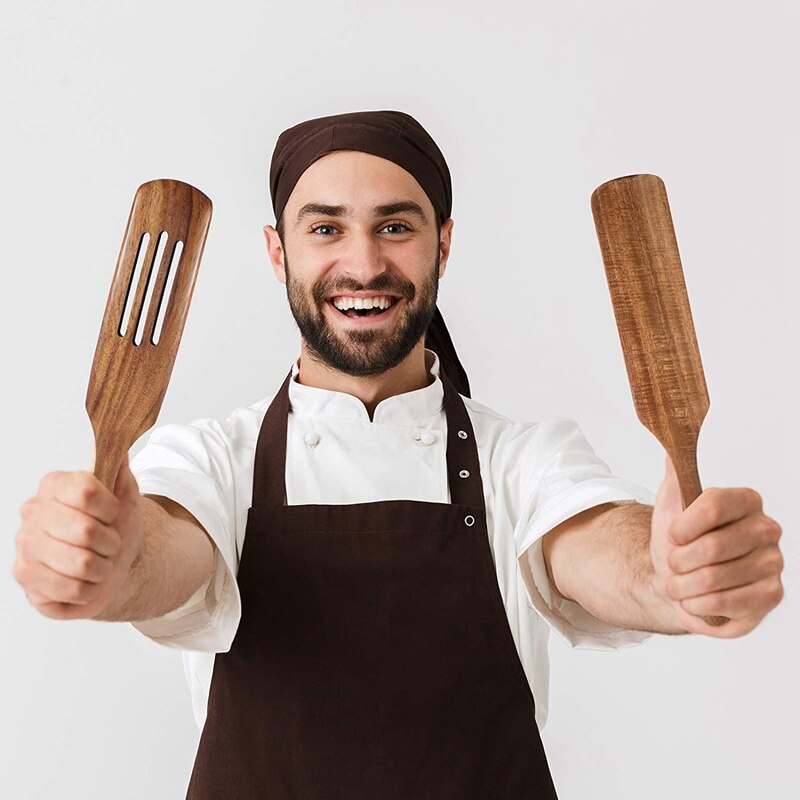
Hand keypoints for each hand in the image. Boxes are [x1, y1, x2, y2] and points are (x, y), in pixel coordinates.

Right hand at [13, 454, 143, 620]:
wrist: (112, 566)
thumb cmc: (115, 529)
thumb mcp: (126, 496)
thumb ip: (120, 470)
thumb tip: (117, 441)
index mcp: (55, 486)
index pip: (85, 490)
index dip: (109, 508)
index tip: (113, 514)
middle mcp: (33, 514)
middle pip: (85, 531)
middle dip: (111, 543)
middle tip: (110, 544)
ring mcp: (25, 548)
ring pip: (81, 563)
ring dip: (103, 568)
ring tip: (100, 563)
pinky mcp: (27, 580)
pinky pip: (72, 590)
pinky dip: (91, 589)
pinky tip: (86, 580)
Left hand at [649, 455, 783, 637]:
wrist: (678, 580)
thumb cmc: (678, 542)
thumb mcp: (671, 502)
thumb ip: (676, 473)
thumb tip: (673, 440)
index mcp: (744, 500)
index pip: (713, 506)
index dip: (683, 526)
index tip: (671, 535)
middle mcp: (766, 529)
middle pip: (712, 547)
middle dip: (679, 561)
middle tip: (673, 564)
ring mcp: (773, 563)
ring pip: (714, 578)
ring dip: (683, 586)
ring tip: (678, 583)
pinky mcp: (771, 595)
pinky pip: (726, 603)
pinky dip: (698, 604)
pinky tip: (695, 599)